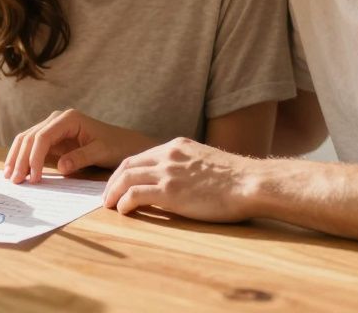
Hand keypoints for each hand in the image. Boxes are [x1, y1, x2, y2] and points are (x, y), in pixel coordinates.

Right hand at [4, 108, 156, 183]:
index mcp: (69, 118)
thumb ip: (81, 157)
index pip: (43, 136)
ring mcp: (53, 128)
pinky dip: (23, 158)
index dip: (35, 157)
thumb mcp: (102, 152)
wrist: (124, 144)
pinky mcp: (52, 139)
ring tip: (9, 177)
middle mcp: (57, 119)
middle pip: (31, 137)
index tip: (33, 177)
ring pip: (27, 140)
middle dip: (21, 159)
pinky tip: (16, 171)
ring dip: (17, 158)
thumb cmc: (116, 146)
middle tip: (15, 181)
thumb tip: (60, 167)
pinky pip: (32, 146)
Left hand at [103, 137, 259, 222]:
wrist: (250, 183)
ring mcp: (168, 172)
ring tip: (109, 205)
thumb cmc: (237, 179)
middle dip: (113, 180)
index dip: (126, 171)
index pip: (142, 156)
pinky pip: (135, 194)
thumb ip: (189, 166)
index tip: (120, 183)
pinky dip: (125, 202)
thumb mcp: (207, 162)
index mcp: (178, 146)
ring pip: (127, 178)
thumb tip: (181, 182)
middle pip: (128, 164)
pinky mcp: (169, 191)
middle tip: (108, 196)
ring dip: (114, 192)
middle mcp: (168, 155)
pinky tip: (124, 211)